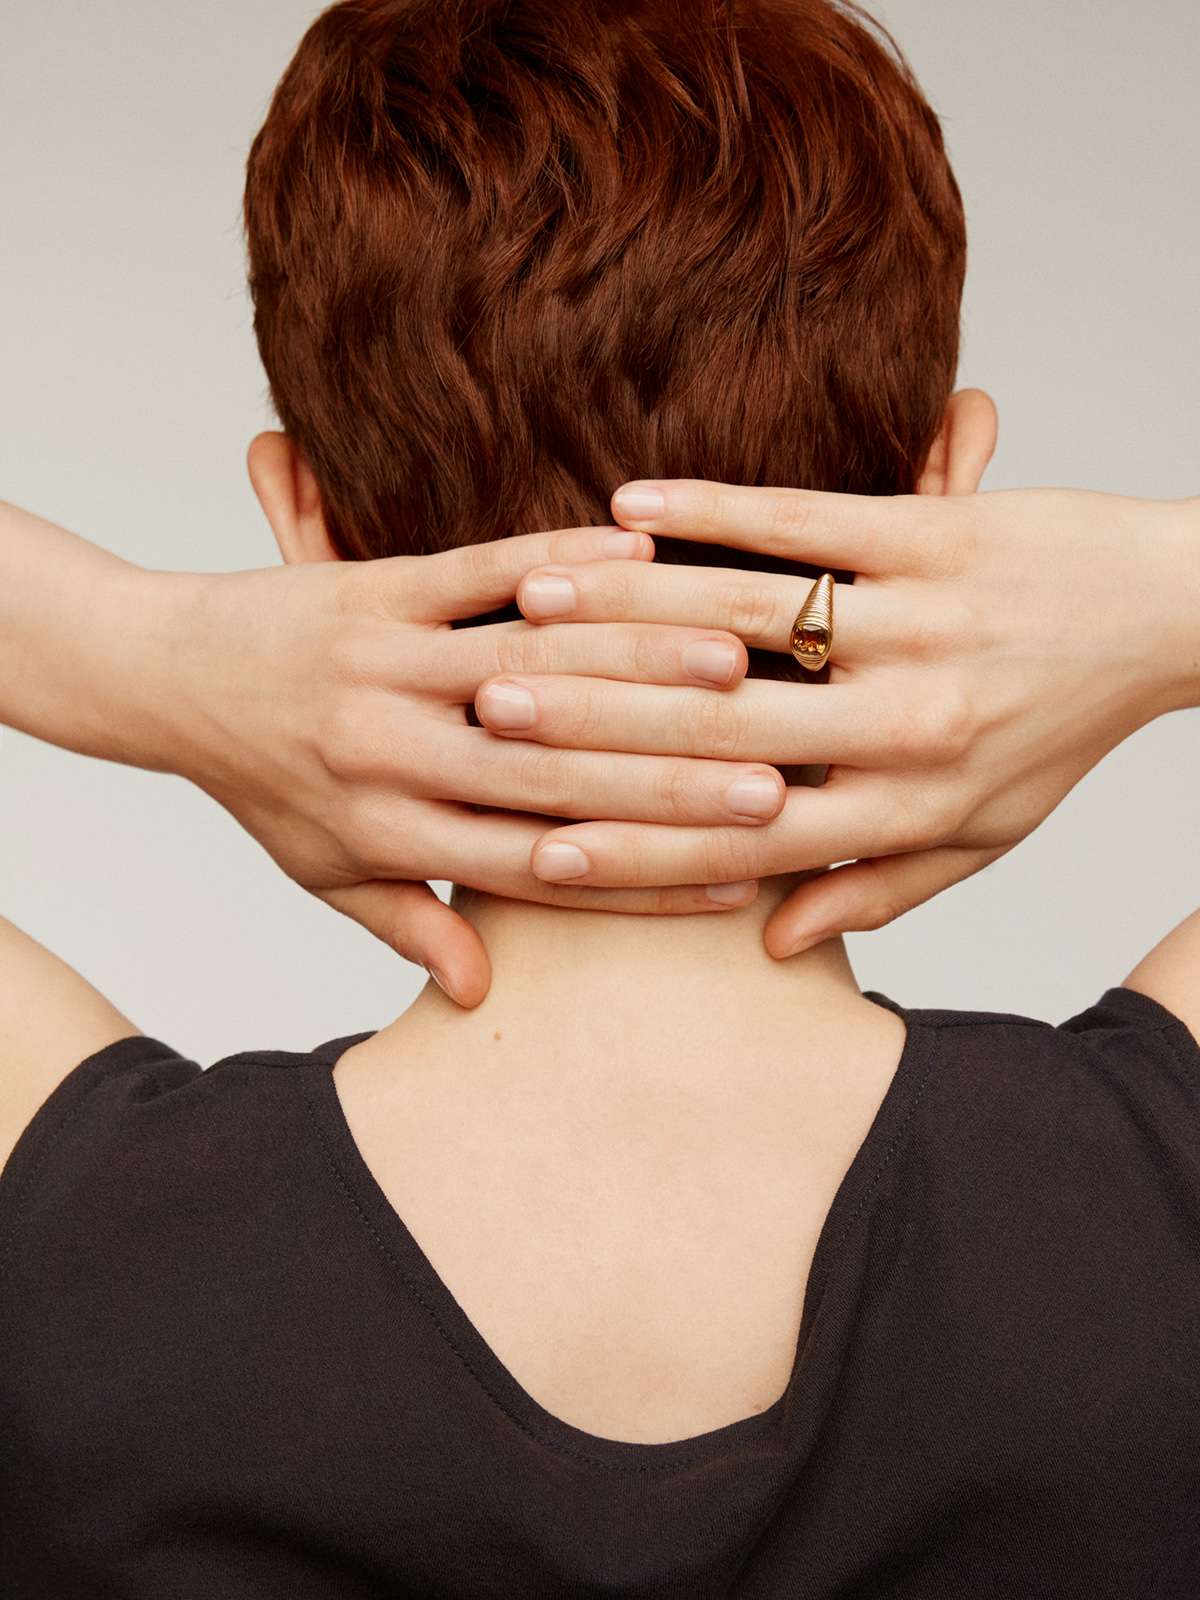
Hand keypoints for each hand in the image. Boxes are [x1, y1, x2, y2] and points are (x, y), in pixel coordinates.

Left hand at [129, 525, 790, 1000]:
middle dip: (670, 785)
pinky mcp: (370, 588)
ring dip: (638, 663)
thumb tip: (481, 994)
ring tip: (741, 663)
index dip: (641, 880)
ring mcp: (381, 666)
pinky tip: (639, 549)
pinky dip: (558, 561)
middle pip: (552, 777)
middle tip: (777, 787)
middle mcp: (392, 756)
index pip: (537, 869)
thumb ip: (409, 924)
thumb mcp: (324, 872)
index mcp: (390, 833)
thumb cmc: (259, 781)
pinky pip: (476, 573)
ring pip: (530, 670)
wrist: (159, 676)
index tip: (738, 883)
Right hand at [473, 481, 1199, 956]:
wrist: (1167, 611)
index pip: (745, 843)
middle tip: (490, 715)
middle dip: (595, 726)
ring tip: (529, 607)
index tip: (537, 851)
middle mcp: (913, 722)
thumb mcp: (981, 832)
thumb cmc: (1060, 729)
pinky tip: (630, 507)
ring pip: (747, 620)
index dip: (638, 852)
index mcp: (911, 806)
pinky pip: (807, 519)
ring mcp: (927, 620)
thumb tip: (773, 943)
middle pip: (724, 732)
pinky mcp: (939, 530)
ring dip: (628, 610)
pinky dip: (713, 510)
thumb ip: (877, 886)